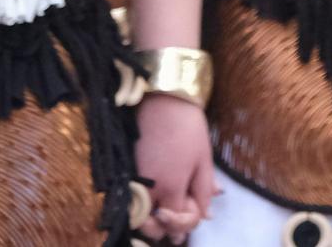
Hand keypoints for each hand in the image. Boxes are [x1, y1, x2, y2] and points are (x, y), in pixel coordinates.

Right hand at [134, 95, 215, 241]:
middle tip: (174, 220)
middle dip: (163, 228)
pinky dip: (138, 206)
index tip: (191, 218)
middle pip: (151, 224)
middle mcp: (149, 189)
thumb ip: (204, 189)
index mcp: (172, 187)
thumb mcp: (204, 159)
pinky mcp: (123, 172)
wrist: (163, 103)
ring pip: (136, 215)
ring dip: (148, 220)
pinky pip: (128, 199)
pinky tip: (150, 199)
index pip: (176, 221)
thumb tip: (208, 215)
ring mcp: (133, 181)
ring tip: (162, 212)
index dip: (185, 224)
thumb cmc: (189, 128)